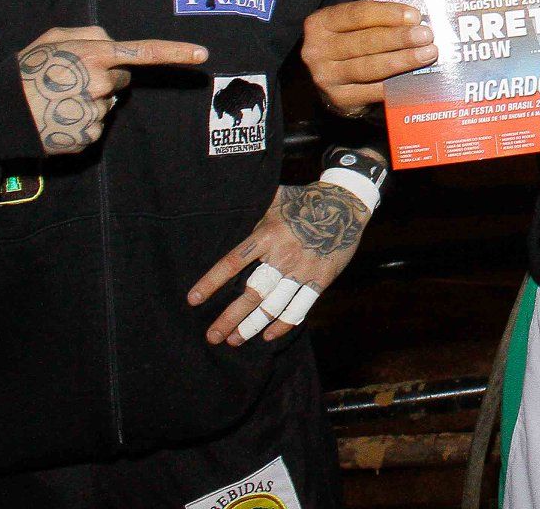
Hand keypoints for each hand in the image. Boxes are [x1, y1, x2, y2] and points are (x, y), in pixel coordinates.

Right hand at [18, 27, 206, 155]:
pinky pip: (96, 126)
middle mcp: (100, 84)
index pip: (144, 52)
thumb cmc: (26, 70)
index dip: (175, 53)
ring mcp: (95, 113)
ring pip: (107, 104)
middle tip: (69, 79)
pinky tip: (59, 117)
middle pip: (121, 80)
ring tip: (58, 99)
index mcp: (94, 56)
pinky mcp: (88, 137)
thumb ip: (90, 34)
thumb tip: (114, 42)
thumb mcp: (53, 38)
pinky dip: (81, 122)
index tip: (202, 54)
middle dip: (104, 77)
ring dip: (89, 100)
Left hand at [186, 164, 378, 345]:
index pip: (232, 263)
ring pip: (274, 305)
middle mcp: (283, 255)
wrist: (346, 202)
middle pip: (252, 293)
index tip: (194, 299)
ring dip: (252, 325)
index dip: (212, 282)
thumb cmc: (305, 199)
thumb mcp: (275, 199)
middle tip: (213, 336)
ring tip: (234, 340)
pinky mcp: (322, 278)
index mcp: (267, 235)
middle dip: (230, 318)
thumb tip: (223, 207)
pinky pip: (301, 307)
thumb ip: (252, 211)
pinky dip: (284, 324)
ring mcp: (304, 269)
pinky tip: (268, 335)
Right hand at [300, 0, 436, 113]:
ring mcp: (326, 76)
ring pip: (369, 67)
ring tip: (427, 54)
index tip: (414, 15)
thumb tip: (415, 21)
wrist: (330, 76)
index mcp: (321, 23)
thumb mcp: (354, 25)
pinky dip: (395, 84)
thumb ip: (379, 20)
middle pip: (365, 42)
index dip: (388, 14)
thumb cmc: (350, 42)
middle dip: (399, 38)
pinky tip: (413, 78)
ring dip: (402, 60)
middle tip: (426, 35)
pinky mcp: (339, 98)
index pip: (357, 14)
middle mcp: (318, 50)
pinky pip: (371, 91)